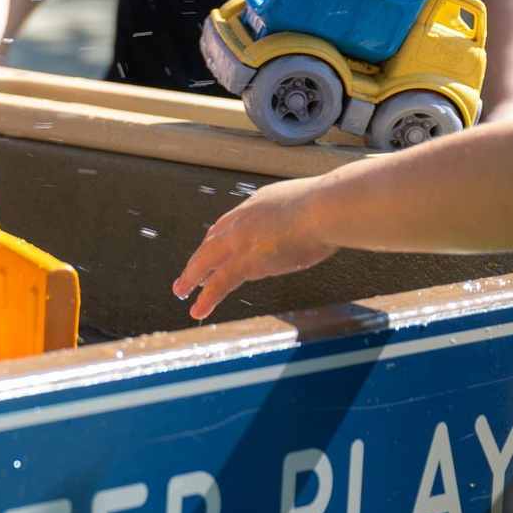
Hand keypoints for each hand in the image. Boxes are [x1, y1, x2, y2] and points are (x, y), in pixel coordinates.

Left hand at [171, 177, 333, 319]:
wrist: (326, 209)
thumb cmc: (331, 207)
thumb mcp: (309, 203)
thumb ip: (302, 214)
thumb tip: (315, 221)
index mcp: (256, 205)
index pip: (228, 224)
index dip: (217, 240)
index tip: (209, 250)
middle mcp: (242, 221)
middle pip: (212, 243)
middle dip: (198, 260)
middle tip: (187, 273)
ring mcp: (241, 241)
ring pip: (207, 263)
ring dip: (192, 279)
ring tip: (181, 292)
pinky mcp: (247, 261)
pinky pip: (220, 283)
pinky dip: (207, 298)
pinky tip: (198, 310)